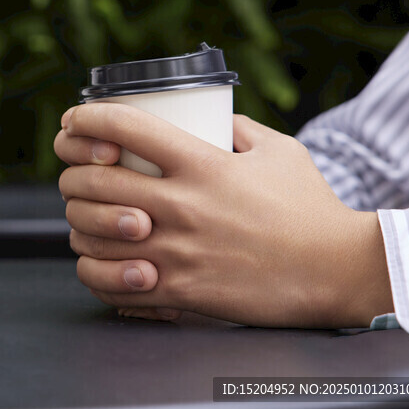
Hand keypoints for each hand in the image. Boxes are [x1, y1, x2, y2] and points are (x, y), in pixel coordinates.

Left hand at [57, 103, 393, 327]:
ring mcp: (177, 252)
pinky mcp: (179, 292)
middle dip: (71, 173)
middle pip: (93, 180)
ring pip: (91, 231)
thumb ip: (239, 129)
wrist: (338, 272)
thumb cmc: (310, 209)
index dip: (84, 118)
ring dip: (77, 220)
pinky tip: (98, 259)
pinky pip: (108, 281)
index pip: (122, 127)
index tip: (72, 120)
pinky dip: (92, 268)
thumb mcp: (278, 151)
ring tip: (85, 216)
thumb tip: (212, 116)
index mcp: (202, 164)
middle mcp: (182, 205)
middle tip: (76, 173)